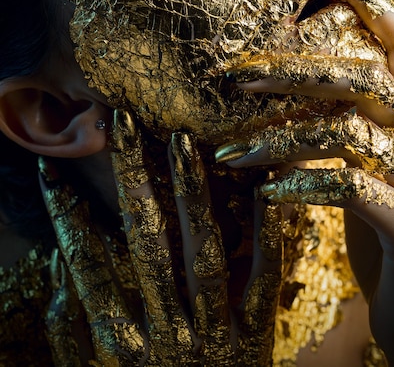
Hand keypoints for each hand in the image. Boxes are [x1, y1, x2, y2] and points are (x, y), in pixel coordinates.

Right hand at [39, 110, 283, 365]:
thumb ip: (70, 332)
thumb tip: (61, 264)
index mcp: (125, 349)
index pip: (88, 269)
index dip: (66, 219)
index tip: (52, 171)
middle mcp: (168, 335)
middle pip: (144, 244)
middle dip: (131, 180)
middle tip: (124, 123)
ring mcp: (215, 337)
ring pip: (201, 252)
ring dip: (190, 193)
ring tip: (182, 141)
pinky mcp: (257, 341)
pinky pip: (263, 280)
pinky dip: (267, 234)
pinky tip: (264, 189)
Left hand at [215, 0, 393, 365]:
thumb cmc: (386, 229)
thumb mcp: (368, 167)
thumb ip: (343, 121)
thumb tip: (279, 81)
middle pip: (364, 74)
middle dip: (294, 65)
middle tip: (232, 73)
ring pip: (348, 130)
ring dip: (279, 136)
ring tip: (227, 151)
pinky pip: (352, 187)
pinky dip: (303, 184)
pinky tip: (266, 193)